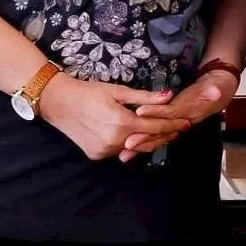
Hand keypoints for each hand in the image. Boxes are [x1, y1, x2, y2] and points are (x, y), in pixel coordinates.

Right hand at [37, 74, 188, 160]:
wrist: (58, 102)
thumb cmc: (89, 91)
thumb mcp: (118, 91)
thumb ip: (144, 97)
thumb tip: (168, 96)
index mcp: (122, 123)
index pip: (156, 127)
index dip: (173, 125)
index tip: (186, 123)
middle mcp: (115, 141)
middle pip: (148, 141)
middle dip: (165, 135)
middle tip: (179, 129)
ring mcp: (105, 151)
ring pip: (134, 148)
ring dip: (148, 141)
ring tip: (163, 134)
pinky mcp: (96, 155)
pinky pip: (119, 151)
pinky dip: (129, 145)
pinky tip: (137, 138)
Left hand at [124, 69, 239, 161]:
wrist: (220, 93)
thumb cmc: (216, 88)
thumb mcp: (216, 87)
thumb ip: (214, 90)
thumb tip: (215, 92)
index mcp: (191, 109)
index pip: (171, 113)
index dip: (156, 112)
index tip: (139, 111)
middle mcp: (183, 121)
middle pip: (162, 130)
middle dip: (144, 137)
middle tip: (127, 143)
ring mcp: (178, 125)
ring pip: (159, 137)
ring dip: (143, 144)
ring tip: (125, 153)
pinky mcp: (172, 125)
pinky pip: (158, 136)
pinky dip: (145, 142)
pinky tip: (131, 150)